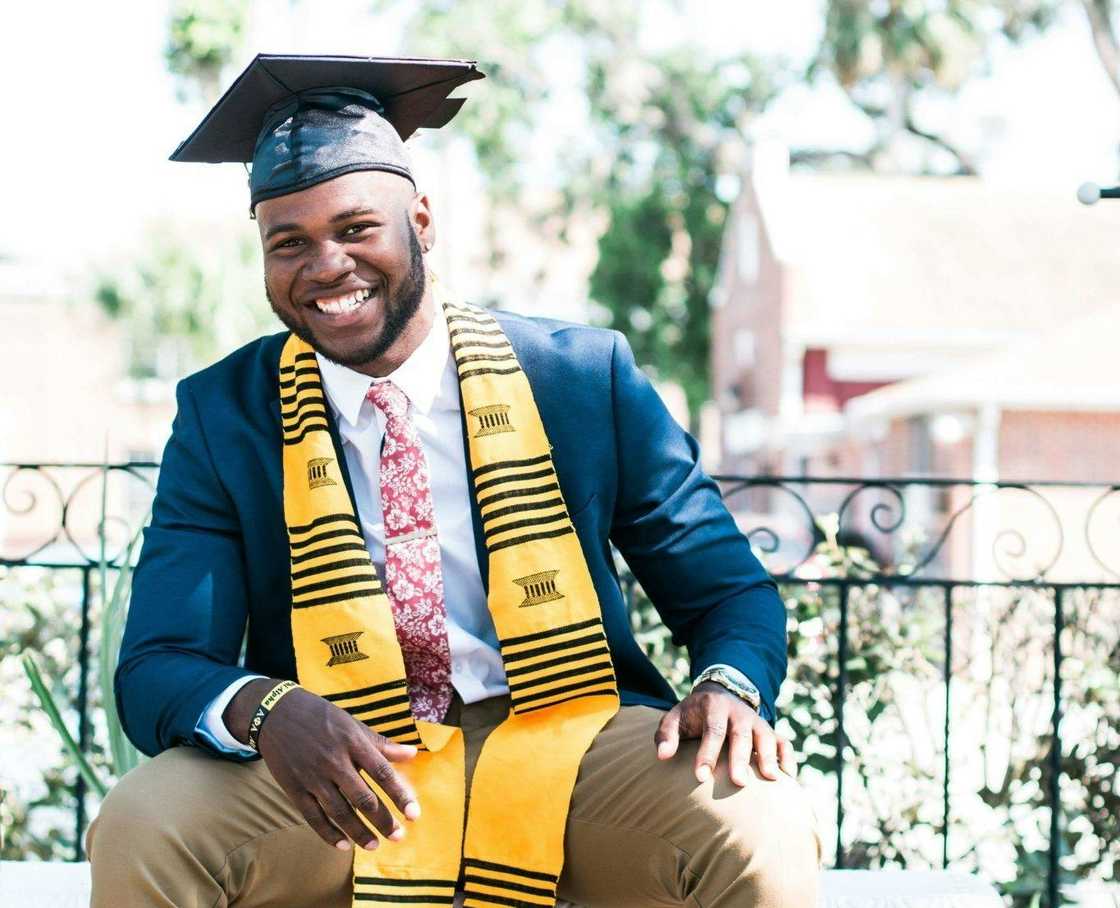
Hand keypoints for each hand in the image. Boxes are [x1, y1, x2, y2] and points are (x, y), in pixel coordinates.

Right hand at [224, 679, 419, 851]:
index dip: (399, 795)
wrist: (276, 713)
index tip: (414, 814)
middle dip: (382, 820)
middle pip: (363, 798)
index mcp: (352, 742)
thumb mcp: (353, 725)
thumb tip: (413, 754)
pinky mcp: (294, 788)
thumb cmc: (321, 718)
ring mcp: (312, 776)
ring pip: (339, 811)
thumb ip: (382, 744)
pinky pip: (313, 817)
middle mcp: (334, 760)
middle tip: (398, 836)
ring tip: (374, 845)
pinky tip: (343, 845)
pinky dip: (328, 833)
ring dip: (359, 832)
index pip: (382, 773)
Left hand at [654, 681, 795, 785]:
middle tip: (739, 783)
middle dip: (740, 758)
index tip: (701, 777)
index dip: (707, 753)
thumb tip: (662, 756)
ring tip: (771, 779)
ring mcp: (756, 721)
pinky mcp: (769, 730)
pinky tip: (788, 777)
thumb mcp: (675, 718)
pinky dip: (788, 758)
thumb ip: (666, 735)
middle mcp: (738, 712)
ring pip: (766, 736)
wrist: (718, 695)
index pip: (712, 730)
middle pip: (741, 735)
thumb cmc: (693, 715)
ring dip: (769, 756)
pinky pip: (783, 742)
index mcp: (713, 706)